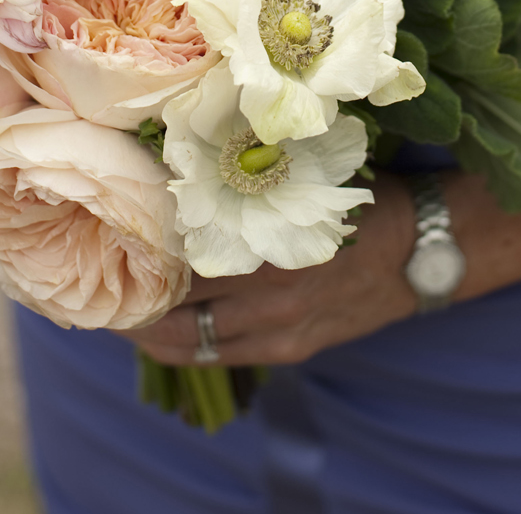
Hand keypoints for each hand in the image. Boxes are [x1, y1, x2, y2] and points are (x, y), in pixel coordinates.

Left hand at [120, 172, 417, 366]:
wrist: (421, 246)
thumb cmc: (353, 197)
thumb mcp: (296, 176)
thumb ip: (241, 183)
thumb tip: (177, 165)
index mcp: (267, 240)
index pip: (179, 253)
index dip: (137, 249)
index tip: (104, 232)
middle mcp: (268, 293)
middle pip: (174, 307)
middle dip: (132, 297)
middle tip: (99, 277)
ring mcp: (279, 328)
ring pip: (189, 343)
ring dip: (149, 330)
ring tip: (120, 310)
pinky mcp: (290, 349)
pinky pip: (220, 355)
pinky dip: (186, 344)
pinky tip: (164, 329)